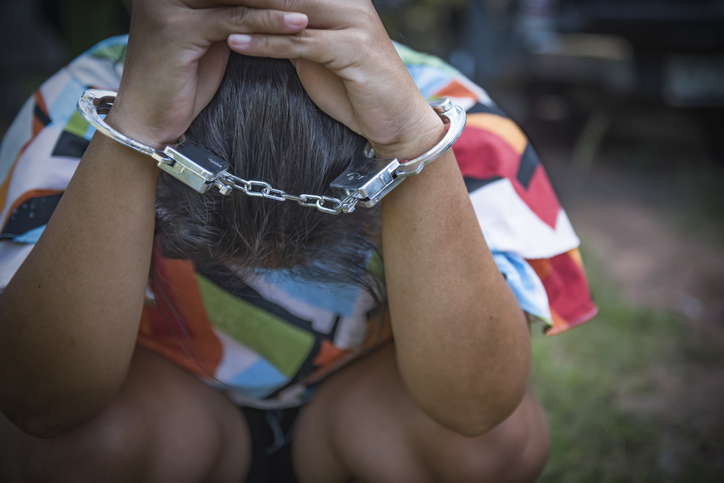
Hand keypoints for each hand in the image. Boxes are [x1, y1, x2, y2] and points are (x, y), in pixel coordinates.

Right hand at [109, 0, 307, 146]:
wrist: (148, 120)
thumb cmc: (180, 83)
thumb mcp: (209, 40)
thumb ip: (230, 15)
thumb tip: (270, 4)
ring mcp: (167, 5)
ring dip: (279, 3)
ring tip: (313, 10)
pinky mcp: (177, 29)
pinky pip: (233, 21)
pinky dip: (268, 23)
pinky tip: (297, 26)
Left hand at [226, 0, 444, 158]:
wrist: (398, 120)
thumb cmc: (357, 90)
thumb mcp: (320, 54)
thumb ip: (295, 33)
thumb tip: (258, 22)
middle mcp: (349, 2)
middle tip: (200, 0)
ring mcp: (354, 23)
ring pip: (288, 10)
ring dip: (244, 13)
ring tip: (207, 14)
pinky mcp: (353, 49)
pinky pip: (299, 43)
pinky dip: (264, 43)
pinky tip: (235, 42)